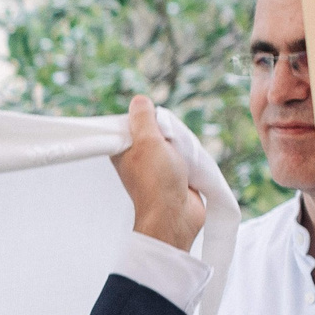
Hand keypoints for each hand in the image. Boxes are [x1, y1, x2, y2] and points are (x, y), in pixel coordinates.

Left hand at [112, 96, 202, 251]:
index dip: (147, 119)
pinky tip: (191, 162)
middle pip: (157, 130)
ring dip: (182, 144)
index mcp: (123, 151)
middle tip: (170, 142)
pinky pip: (185, 156)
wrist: (175, 214)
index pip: (133, 123)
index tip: (156, 126)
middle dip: (169, 132)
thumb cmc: (156, 181)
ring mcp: (157, 167)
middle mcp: (138, 158)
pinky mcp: (174, 175)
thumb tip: (139, 101)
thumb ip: (142, 119)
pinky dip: (190, 156)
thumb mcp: (146, 141)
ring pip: (173, 142)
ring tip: (181, 155)